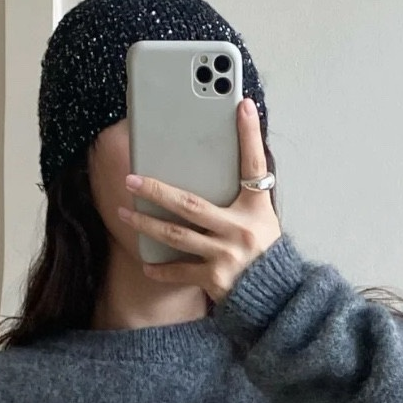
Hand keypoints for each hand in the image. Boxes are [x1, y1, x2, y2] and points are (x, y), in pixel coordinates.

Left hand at [117, 96, 282, 303]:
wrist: (277, 297)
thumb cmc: (266, 253)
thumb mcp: (263, 218)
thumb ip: (247, 193)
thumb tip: (229, 160)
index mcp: (256, 210)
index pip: (254, 165)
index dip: (249, 135)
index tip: (241, 105)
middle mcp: (240, 230)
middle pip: (190, 204)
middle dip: (157, 191)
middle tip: (131, 180)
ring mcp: (226, 256)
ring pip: (176, 236)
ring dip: (147, 225)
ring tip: (125, 214)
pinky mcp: (215, 280)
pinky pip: (181, 271)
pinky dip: (161, 269)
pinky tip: (145, 263)